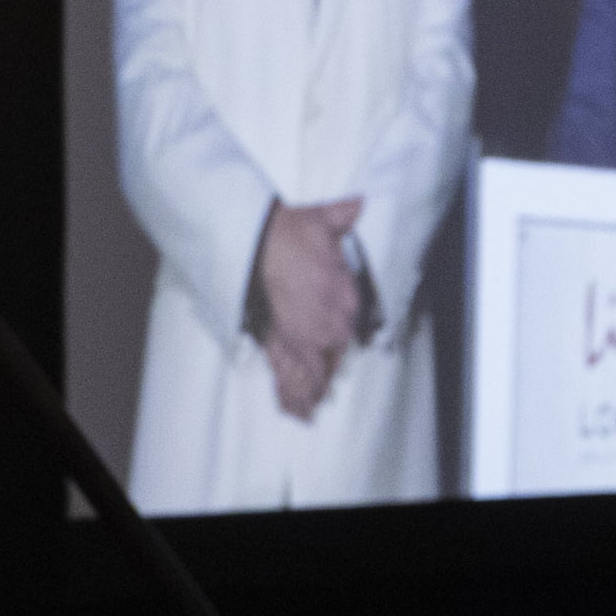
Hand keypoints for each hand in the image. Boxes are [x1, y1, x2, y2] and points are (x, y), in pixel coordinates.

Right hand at [254, 196, 366, 421]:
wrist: (255, 242)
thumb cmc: (289, 231)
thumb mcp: (322, 220)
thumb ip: (344, 215)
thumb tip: (359, 202)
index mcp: (344, 297)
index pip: (350, 322)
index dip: (341, 331)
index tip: (338, 340)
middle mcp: (327, 323)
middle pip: (332, 351)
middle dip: (326, 366)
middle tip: (322, 392)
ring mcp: (302, 336)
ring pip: (312, 371)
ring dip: (311, 390)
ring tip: (310, 413)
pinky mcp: (278, 342)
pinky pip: (287, 374)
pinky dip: (291, 394)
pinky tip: (296, 413)